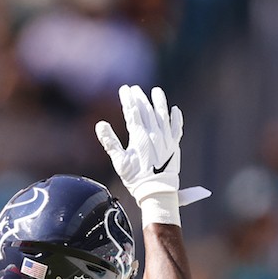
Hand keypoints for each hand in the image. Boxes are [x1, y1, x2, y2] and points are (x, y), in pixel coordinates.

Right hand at [95, 85, 209, 224]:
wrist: (157, 191)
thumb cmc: (136, 178)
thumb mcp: (119, 161)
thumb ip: (110, 142)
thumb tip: (100, 124)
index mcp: (139, 136)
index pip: (132, 112)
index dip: (127, 99)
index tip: (124, 88)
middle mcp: (154, 134)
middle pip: (146, 111)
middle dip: (140, 98)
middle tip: (135, 88)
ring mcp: (166, 139)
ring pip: (163, 115)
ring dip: (159, 102)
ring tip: (156, 91)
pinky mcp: (174, 146)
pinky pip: (177, 128)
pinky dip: (176, 118)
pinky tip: (175, 109)